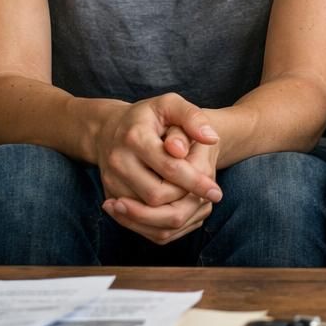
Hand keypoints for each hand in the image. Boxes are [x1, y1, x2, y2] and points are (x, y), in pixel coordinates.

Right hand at [92, 94, 220, 225]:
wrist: (108, 129)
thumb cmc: (148, 116)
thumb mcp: (170, 105)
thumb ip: (193, 117)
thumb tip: (211, 138)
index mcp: (136, 137)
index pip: (170, 168)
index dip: (196, 182)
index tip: (216, 192)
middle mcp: (119, 161)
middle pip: (157, 195)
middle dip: (184, 198)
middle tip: (205, 197)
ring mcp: (111, 181)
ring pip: (146, 212)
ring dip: (173, 212)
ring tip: (193, 203)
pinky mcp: (110, 195)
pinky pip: (136, 220)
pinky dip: (158, 220)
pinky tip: (177, 207)